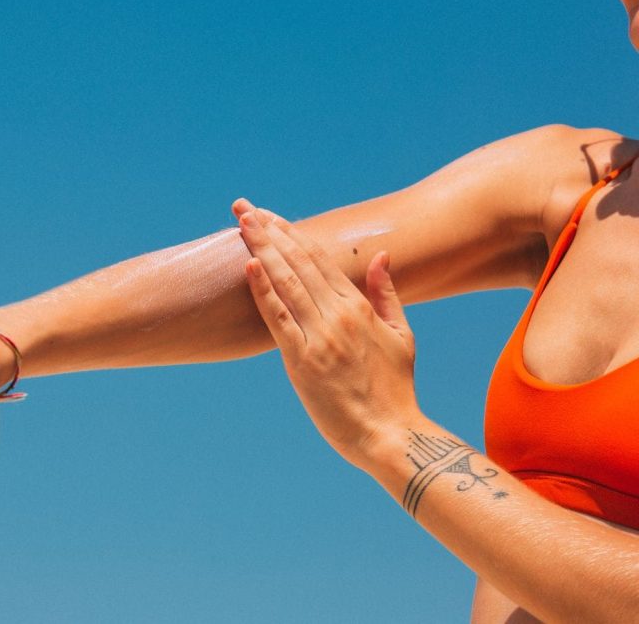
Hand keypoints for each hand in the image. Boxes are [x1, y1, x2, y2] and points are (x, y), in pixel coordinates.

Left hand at [235, 202, 420, 469]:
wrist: (391, 434)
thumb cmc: (395, 388)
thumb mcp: (400, 335)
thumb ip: (386, 294)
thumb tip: (381, 256)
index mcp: (357, 307)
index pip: (319, 259)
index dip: (291, 233)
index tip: (269, 215)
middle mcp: (337, 315)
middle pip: (298, 262)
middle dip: (269, 231)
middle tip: (243, 207)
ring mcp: (319, 336)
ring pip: (286, 282)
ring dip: (262, 249)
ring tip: (242, 222)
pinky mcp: (302, 361)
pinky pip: (278, 319)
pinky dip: (263, 290)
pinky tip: (249, 265)